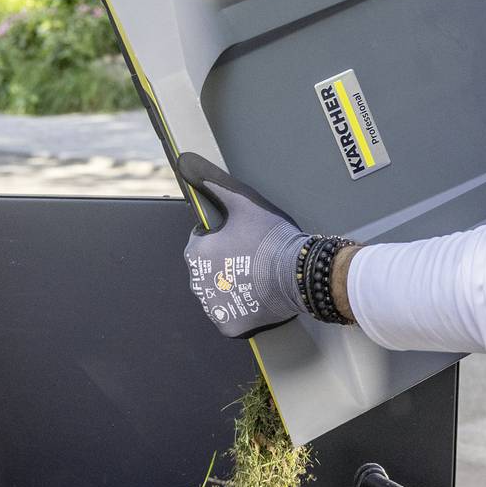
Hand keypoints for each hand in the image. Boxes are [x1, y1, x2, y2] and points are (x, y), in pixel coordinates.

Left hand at [177, 153, 314, 338]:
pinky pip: (230, 316)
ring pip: (218, 293)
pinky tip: (256, 295)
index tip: (242, 237)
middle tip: (252, 256)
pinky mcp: (230, 325)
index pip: (201, 242)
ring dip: (232, 285)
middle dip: (225, 262)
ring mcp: (213, 308)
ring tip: (257, 275)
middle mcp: (198, 284)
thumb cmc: (271, 238)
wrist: (300, 273)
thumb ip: (212, 181)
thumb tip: (186, 161)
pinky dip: (240, 309)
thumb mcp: (241, 201)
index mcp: (195, 254)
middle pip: (208, 269)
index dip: (222, 235)